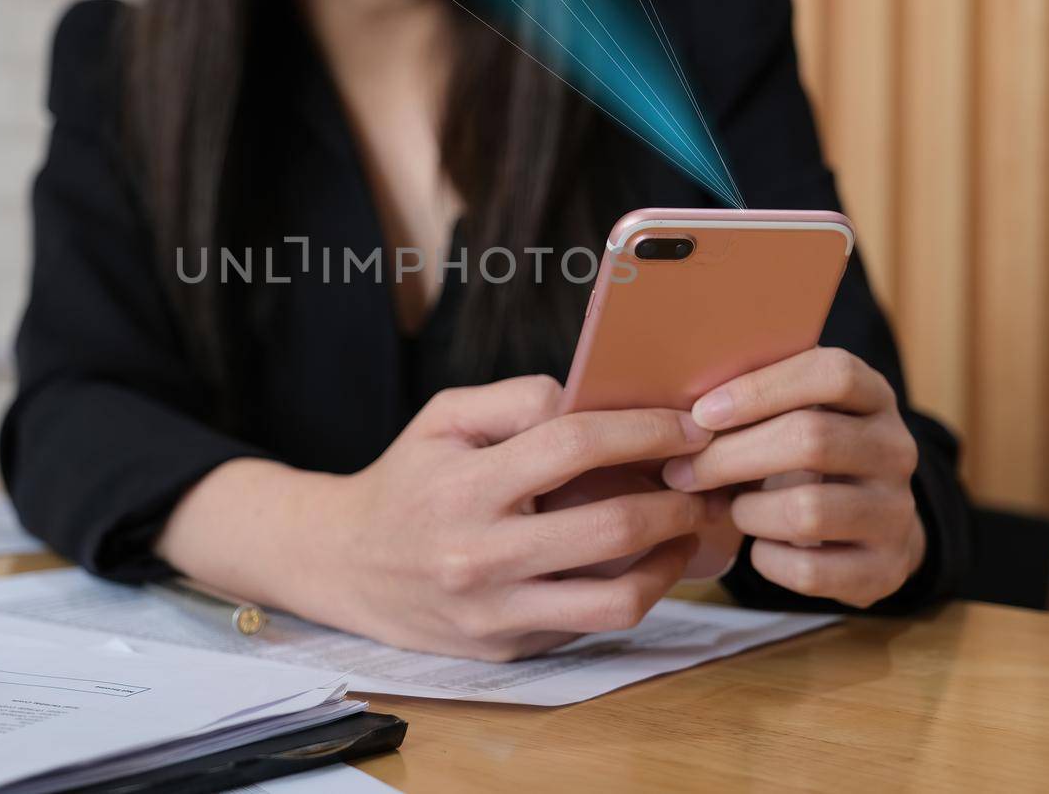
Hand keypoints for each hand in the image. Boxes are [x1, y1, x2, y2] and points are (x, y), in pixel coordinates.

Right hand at [318, 375, 717, 659]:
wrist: (345, 564)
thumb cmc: (408, 479)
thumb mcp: (444, 417)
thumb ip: (518, 399)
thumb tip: (596, 400)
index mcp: (464, 485)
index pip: (573, 446)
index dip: (644, 430)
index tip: (689, 426)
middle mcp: (480, 556)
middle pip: (611, 528)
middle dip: (677, 500)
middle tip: (703, 480)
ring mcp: (496, 613)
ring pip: (617, 599)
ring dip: (672, 559)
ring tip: (687, 529)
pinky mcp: (509, 649)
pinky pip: (591, 623)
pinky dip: (632, 589)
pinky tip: (644, 560)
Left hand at [660, 347, 924, 607]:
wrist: (871, 526)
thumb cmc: (806, 458)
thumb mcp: (794, 414)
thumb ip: (753, 401)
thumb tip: (672, 410)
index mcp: (873, 396)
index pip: (831, 374)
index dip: (761, 390)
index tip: (702, 413)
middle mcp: (896, 449)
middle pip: (811, 440)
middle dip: (730, 456)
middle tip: (680, 472)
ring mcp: (896, 510)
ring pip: (808, 510)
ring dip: (748, 511)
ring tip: (729, 508)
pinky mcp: (886, 567)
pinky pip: (809, 569)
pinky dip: (767, 559)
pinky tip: (759, 546)